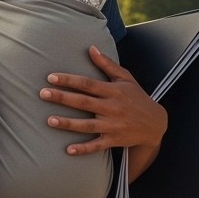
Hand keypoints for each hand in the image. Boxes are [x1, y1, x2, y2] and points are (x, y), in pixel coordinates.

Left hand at [41, 45, 166, 155]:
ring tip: (50, 121)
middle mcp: (112, 108)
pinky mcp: (114, 140)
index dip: (69, 80)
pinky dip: (84, 149)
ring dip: (68, 124)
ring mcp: (113, 125)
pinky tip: (68, 150)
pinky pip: (97, 145)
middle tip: (43, 93)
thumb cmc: (137, 97)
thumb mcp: (125, 78)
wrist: (156, 123)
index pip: (87, 84)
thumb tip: (91, 48)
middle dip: (62, 98)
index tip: (51, 77)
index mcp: (112, 91)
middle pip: (83, 102)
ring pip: (87, 125)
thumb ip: (107, 64)